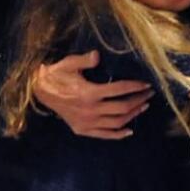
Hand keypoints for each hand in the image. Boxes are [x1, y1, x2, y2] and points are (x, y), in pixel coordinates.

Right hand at [35, 50, 152, 138]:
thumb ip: (85, 60)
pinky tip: (130, 130)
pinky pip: (104, 135)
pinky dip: (118, 134)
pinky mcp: (82, 130)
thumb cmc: (57, 75)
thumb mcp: (69, 63)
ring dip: (133, 115)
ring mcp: (86, 122)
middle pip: (122, 108)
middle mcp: (90, 110)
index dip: (135, 87)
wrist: (40, 91)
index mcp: (88, 93)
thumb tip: (98, 55)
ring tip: (143, 107)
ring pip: (116, 122)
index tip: (147, 84)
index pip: (119, 90)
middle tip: (149, 94)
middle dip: (138, 100)